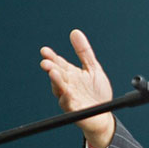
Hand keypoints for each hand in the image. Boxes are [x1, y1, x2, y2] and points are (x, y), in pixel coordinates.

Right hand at [40, 30, 114, 147]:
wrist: (103, 115)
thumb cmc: (97, 92)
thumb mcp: (93, 68)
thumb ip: (84, 52)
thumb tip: (75, 32)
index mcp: (71, 75)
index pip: (59, 64)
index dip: (52, 57)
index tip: (45, 50)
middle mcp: (67, 85)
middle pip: (57, 75)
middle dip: (51, 68)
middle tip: (45, 62)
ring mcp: (69, 98)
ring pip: (60, 89)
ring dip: (56, 81)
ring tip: (53, 72)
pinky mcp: (75, 110)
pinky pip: (69, 104)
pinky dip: (67, 98)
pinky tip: (66, 92)